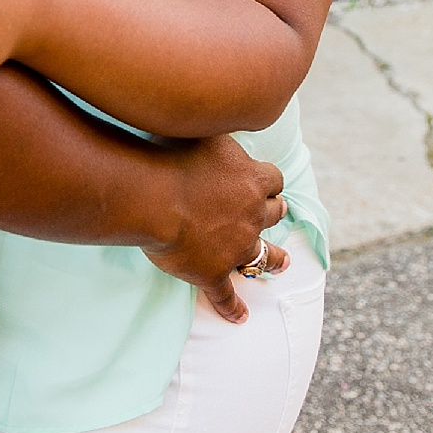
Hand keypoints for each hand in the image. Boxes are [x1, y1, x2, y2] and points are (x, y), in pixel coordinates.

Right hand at [128, 135, 289, 325]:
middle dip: (274, 212)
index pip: (273, 179)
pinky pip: (227, 295)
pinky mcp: (213, 273)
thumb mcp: (206, 131)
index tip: (264, 181)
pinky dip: (234, 308)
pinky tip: (240, 317)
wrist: (151, 195)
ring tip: (282, 263)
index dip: (268, 181)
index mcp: (251, 179)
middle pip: (274, 213)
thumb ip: (221, 131)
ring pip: (264, 255)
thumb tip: (226, 114)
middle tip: (275, 212)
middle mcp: (251, 214)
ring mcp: (235, 246)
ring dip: (274, 258)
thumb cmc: (171, 155)